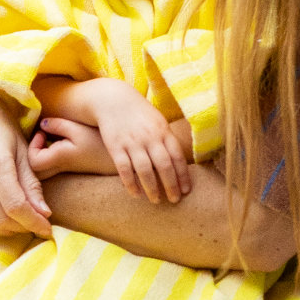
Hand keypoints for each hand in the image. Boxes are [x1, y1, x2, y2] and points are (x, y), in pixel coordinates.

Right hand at [0, 84, 51, 236]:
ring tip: (16, 221)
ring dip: (3, 229)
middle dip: (22, 227)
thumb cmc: (2, 124)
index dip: (34, 223)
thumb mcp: (23, 150)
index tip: (46, 229)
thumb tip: (44, 214)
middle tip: (33, 222)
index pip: (16, 207)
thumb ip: (32, 184)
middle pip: (0, 219)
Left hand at [28, 117, 116, 176]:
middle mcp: (62, 167)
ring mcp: (68, 169)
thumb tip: (42, 124)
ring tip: (50, 136)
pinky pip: (53, 166)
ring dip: (41, 154)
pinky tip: (60, 140)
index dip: (32, 147)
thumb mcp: (79, 128)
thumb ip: (58, 125)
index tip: (43, 132)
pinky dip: (50, 154)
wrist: (124, 158)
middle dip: (32, 153)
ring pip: (43, 170)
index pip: (33, 162)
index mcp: (61, 159)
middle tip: (42, 136)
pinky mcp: (74, 167)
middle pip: (35, 171)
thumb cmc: (101, 142)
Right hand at [86, 82, 193, 202]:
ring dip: (151, 187)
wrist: (113, 99)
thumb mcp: (158, 121)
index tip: (186, 191)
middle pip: (164, 165)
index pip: (177, 157)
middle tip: (174, 200)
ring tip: (155, 200)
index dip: (183, 175)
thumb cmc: (139, 114)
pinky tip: (135, 194)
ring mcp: (132, 142)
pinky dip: (130, 183)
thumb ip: (167, 140)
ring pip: (144, 169)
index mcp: (163, 132)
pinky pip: (124, 169)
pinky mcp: (115, 146)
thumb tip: (178, 161)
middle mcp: (149, 138)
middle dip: (170, 185)